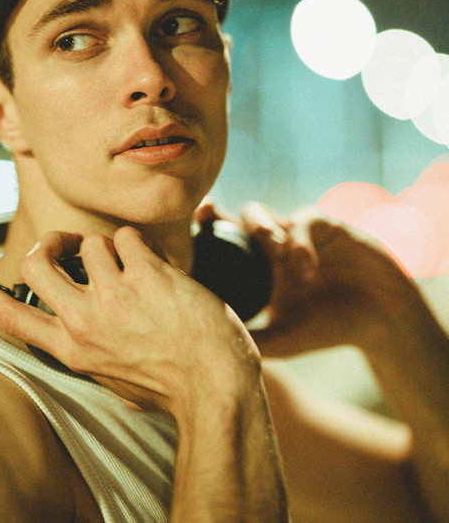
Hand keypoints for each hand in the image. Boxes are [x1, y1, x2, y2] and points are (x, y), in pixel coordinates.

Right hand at [0, 226, 259, 415]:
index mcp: (72, 350)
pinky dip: (145, 246)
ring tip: (139, 272)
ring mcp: (112, 296)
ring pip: (90, 241)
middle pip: (35, 264)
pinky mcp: (144, 275)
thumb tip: (74, 315)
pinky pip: (128, 237)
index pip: (12, 320)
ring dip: (113, 248)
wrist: (216, 384)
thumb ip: (87, 344)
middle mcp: (83, 322)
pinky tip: (161, 269)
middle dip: (46, 243)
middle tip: (64, 243)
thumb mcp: (111, 375)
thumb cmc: (169, 382)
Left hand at [197, 199, 419, 357]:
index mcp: (257, 267)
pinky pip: (306, 222)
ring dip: (263, 228)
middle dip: (223, 216)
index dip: (204, 233)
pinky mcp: (328, 226)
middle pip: (238, 220)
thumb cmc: (327, 329)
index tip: (183, 233)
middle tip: (208, 217)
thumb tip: (208, 347)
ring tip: (271, 251)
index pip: (224, 242)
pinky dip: (301, 241)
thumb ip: (253, 338)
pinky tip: (304, 267)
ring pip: (268, 215)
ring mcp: (299, 233)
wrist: (379, 323)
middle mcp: (273, 246)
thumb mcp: (284, 340)